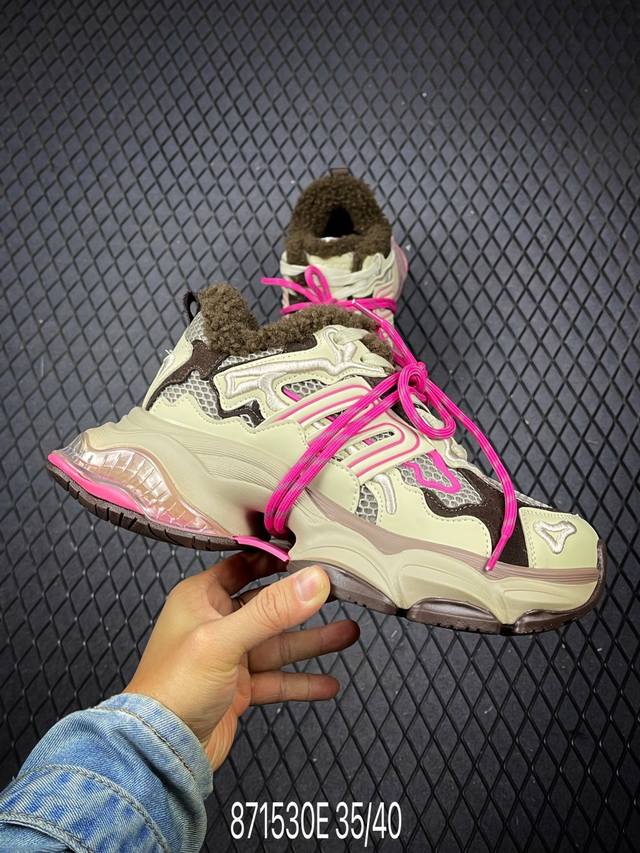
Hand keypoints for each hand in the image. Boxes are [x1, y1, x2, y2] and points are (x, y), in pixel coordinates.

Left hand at [124, 553, 358, 768]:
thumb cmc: (171, 689)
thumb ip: (272, 610)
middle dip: (304, 603)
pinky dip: (301, 681)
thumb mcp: (224, 639)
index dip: (274, 559)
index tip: (308, 552)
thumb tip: (314, 581)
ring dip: (311, 642)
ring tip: (348, 634)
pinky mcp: (238, 689)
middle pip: (268, 606)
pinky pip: (276, 680)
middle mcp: (215, 624)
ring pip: (277, 644)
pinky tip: (327, 683)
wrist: (158, 752)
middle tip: (338, 593)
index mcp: (200, 599)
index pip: (242, 566)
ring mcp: (228, 658)